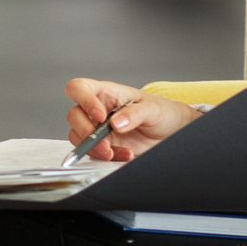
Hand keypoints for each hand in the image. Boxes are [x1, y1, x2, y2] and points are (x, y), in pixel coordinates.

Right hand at [63, 78, 201, 161]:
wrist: (172, 132)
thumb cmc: (162, 112)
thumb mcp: (152, 109)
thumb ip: (134, 113)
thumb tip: (116, 123)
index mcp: (107, 93)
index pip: (79, 88)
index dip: (84, 101)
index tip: (100, 117)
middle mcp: (98, 109)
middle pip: (74, 115)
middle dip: (87, 132)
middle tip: (105, 143)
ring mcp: (98, 129)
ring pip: (78, 137)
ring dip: (94, 148)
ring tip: (115, 152)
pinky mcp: (103, 145)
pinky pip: (92, 153)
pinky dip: (105, 157)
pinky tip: (123, 155)